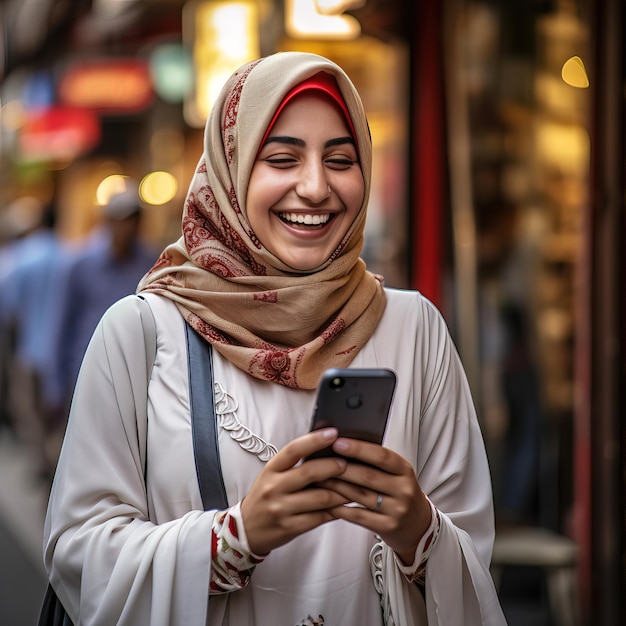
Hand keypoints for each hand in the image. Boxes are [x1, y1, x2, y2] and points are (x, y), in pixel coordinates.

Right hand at [241, 428, 349, 555]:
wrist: (246, 530)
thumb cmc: (265, 497)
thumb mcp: (273, 476)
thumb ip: (295, 464)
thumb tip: (325, 446)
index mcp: (271, 469)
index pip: (293, 450)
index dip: (314, 440)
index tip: (332, 432)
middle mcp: (274, 487)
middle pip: (309, 472)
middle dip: (333, 466)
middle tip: (347, 463)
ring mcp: (281, 509)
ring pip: (320, 498)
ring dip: (341, 492)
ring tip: (353, 486)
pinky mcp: (290, 527)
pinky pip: (319, 518)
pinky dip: (335, 511)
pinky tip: (343, 506)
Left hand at [320, 438, 431, 564]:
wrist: (418, 525)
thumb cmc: (399, 492)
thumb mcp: (396, 474)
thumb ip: (376, 462)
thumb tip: (343, 447)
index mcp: (405, 470)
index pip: (381, 456)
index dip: (358, 448)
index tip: (338, 442)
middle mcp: (403, 489)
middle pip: (368, 476)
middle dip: (341, 468)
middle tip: (320, 461)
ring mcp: (397, 510)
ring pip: (361, 495)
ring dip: (336, 486)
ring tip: (319, 479)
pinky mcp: (388, 527)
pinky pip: (359, 516)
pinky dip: (341, 508)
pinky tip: (327, 502)